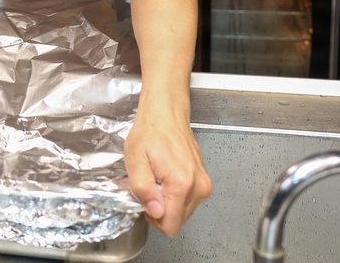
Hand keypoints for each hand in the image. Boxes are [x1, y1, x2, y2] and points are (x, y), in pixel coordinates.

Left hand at [124, 98, 211, 235]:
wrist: (166, 113)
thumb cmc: (150, 132)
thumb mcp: (135, 160)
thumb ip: (143, 189)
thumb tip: (155, 212)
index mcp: (182, 184)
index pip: (170, 226)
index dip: (153, 217)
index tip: (145, 198)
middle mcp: (199, 187)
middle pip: (177, 221)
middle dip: (160, 209)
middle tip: (150, 185)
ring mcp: (204, 184)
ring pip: (183, 213)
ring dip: (168, 202)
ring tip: (158, 178)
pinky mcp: (204, 181)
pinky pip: (188, 201)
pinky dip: (175, 195)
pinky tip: (167, 175)